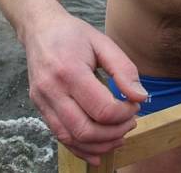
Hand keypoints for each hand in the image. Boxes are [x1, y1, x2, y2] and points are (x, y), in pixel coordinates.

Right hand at [24, 12, 147, 164]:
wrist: (39, 30)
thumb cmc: (74, 34)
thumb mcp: (103, 42)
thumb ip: (124, 69)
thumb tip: (140, 97)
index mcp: (70, 71)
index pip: (101, 109)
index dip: (124, 113)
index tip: (135, 106)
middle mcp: (52, 90)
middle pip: (85, 129)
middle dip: (114, 132)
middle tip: (130, 123)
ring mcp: (42, 102)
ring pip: (71, 138)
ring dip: (99, 145)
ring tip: (119, 137)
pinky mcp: (39, 108)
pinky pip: (60, 137)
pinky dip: (81, 148)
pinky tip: (98, 150)